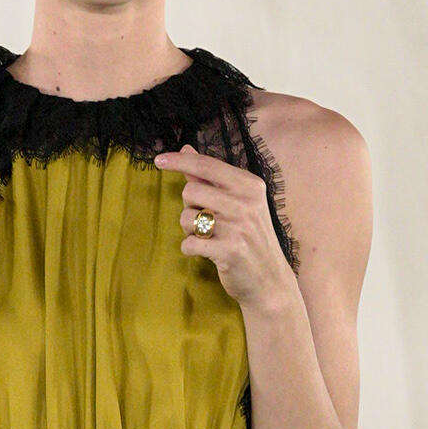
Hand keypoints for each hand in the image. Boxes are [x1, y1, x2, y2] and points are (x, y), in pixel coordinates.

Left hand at [153, 143, 292, 313]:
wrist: (269, 280)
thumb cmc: (249, 237)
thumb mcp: (237, 203)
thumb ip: (209, 177)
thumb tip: (186, 148)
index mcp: (249, 185)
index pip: (207, 166)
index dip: (179, 161)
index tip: (158, 160)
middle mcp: (246, 203)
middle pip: (191, 192)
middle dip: (189, 207)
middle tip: (204, 220)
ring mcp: (239, 227)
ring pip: (187, 218)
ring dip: (189, 230)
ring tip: (207, 237)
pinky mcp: (230, 251)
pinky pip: (189, 244)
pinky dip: (190, 249)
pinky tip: (205, 251)